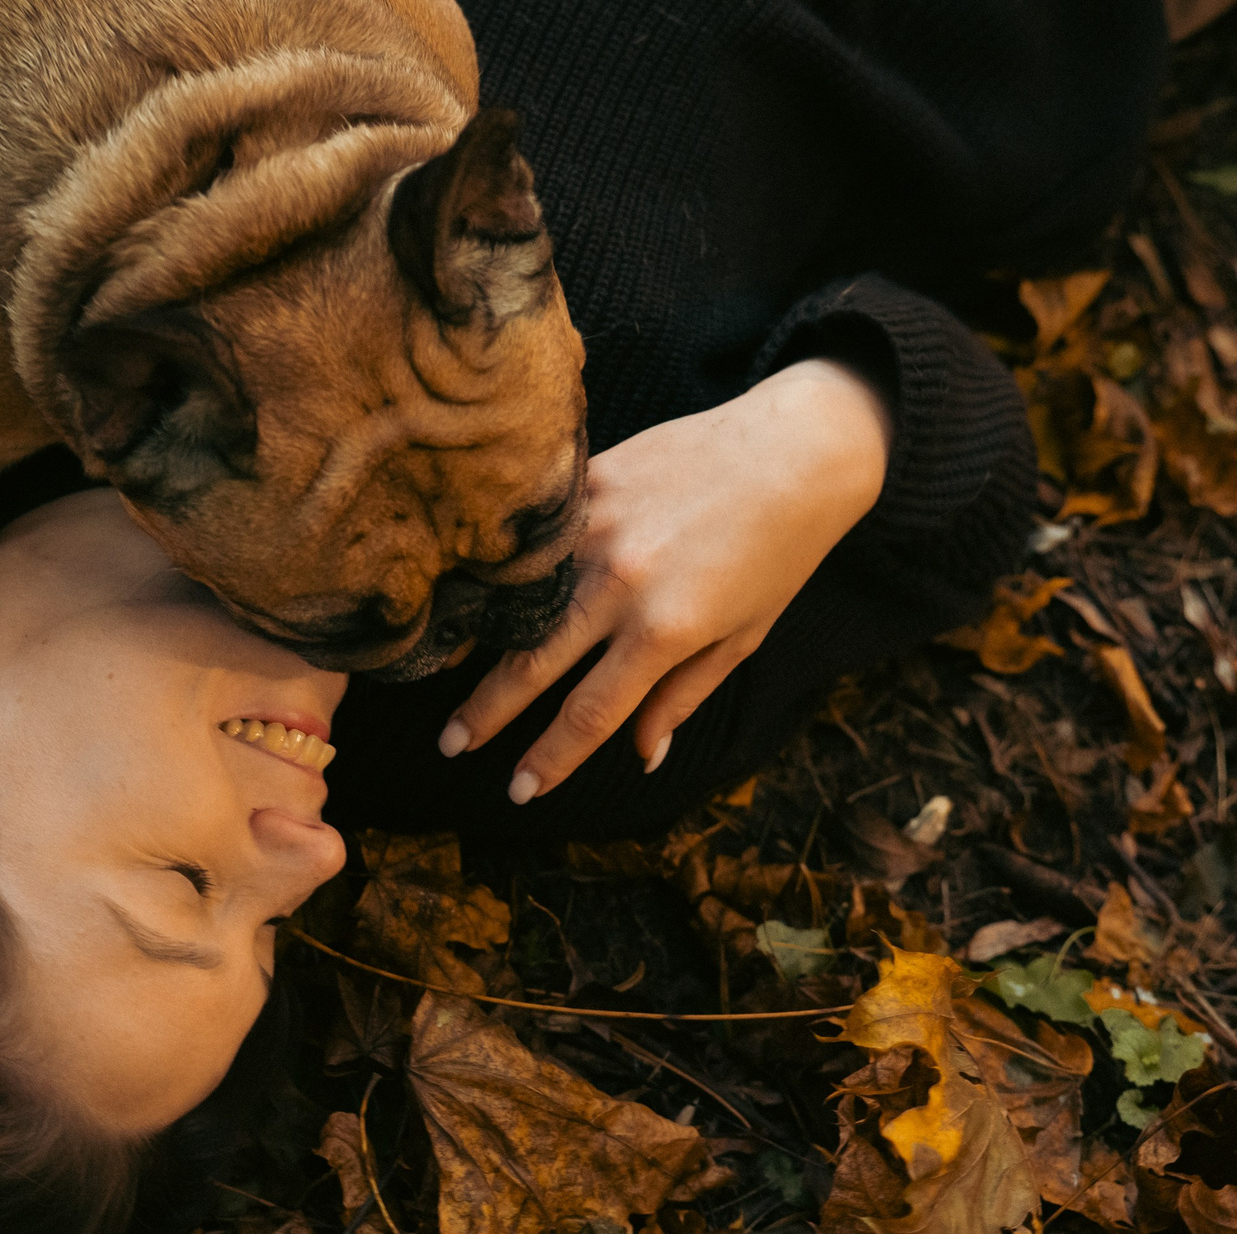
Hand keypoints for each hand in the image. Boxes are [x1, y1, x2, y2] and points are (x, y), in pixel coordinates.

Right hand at [440, 358, 892, 801]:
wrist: (795, 449)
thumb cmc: (780, 551)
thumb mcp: (742, 638)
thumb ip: (683, 695)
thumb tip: (642, 754)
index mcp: (663, 629)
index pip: (588, 713)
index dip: (548, 759)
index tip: (519, 788)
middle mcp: (619, 581)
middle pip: (530, 664)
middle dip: (485, 714)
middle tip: (450, 746)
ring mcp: (594, 527)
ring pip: (516, 598)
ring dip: (476, 644)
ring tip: (441, 673)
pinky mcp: (586, 482)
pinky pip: (532, 539)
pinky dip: (500, 571)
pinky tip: (470, 592)